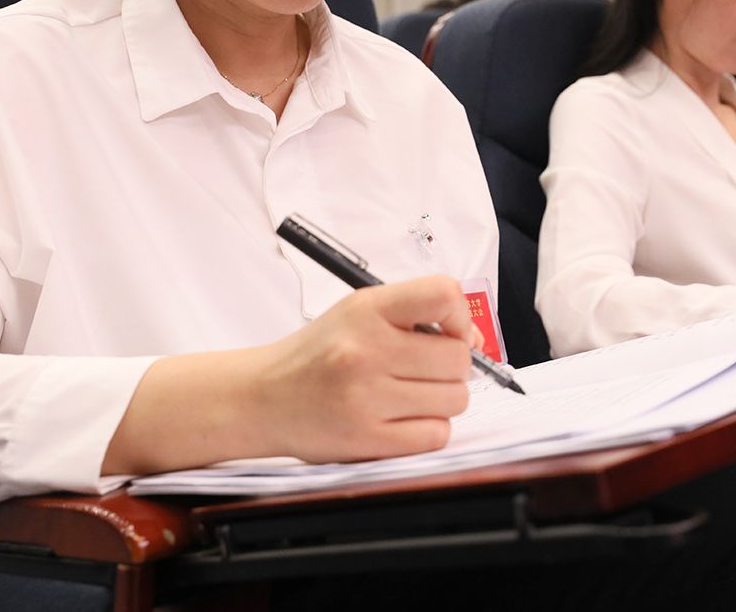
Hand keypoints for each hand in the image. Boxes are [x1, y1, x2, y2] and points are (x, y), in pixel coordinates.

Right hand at [248, 275, 475, 462]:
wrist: (262, 398)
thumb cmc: (318, 354)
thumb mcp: (359, 313)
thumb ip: (416, 315)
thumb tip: (474, 340)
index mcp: (367, 311)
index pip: (443, 295)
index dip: (460, 316)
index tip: (450, 331)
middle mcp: (366, 351)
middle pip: (458, 358)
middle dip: (452, 366)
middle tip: (425, 369)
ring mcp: (366, 398)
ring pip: (455, 399)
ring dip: (443, 399)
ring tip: (410, 394)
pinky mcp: (367, 440)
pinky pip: (436, 435)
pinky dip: (429, 429)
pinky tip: (403, 418)